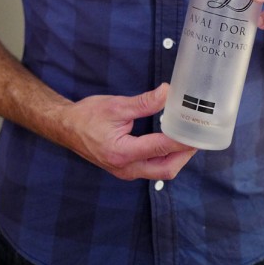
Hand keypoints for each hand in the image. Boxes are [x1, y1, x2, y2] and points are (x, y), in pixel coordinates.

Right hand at [59, 83, 196, 180]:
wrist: (66, 128)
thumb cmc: (88, 115)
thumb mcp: (116, 105)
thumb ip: (144, 102)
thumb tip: (168, 92)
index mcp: (122, 152)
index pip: (160, 148)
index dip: (181, 139)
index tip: (195, 129)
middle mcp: (126, 168)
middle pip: (165, 169)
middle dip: (184, 155)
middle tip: (197, 136)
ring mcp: (126, 172)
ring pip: (160, 172)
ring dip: (176, 158)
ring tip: (188, 138)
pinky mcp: (126, 169)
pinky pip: (152, 169)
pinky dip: (165, 158)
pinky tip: (171, 143)